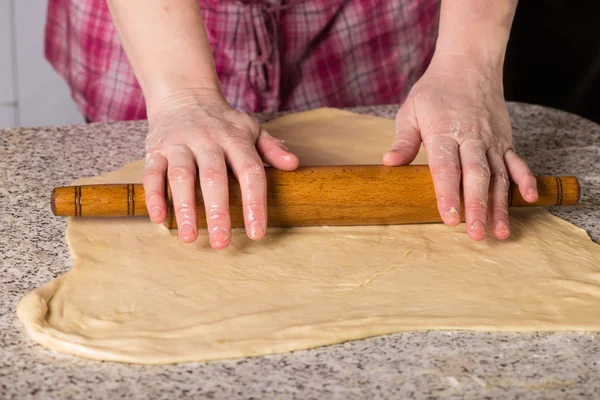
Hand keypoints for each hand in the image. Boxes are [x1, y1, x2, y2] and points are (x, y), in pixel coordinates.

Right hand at [143, 88, 298, 247]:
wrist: (183, 93)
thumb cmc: (222, 121)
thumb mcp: (251, 128)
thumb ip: (271, 148)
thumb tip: (293, 164)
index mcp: (235, 138)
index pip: (250, 171)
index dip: (254, 203)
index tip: (256, 233)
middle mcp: (207, 140)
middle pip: (214, 177)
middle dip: (217, 212)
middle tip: (221, 243)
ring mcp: (180, 143)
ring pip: (182, 175)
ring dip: (184, 208)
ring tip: (189, 238)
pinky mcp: (156, 148)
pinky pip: (153, 172)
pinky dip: (154, 195)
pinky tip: (160, 218)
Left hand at [383, 55, 537, 240]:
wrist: (468, 64)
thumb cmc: (434, 91)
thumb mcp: (411, 111)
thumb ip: (403, 140)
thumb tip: (389, 163)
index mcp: (444, 132)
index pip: (446, 167)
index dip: (448, 194)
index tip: (450, 218)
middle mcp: (471, 137)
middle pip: (476, 176)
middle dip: (477, 207)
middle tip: (476, 234)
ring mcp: (491, 139)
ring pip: (498, 175)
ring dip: (500, 204)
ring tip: (499, 231)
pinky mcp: (505, 139)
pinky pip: (517, 162)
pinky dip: (524, 180)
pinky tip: (528, 199)